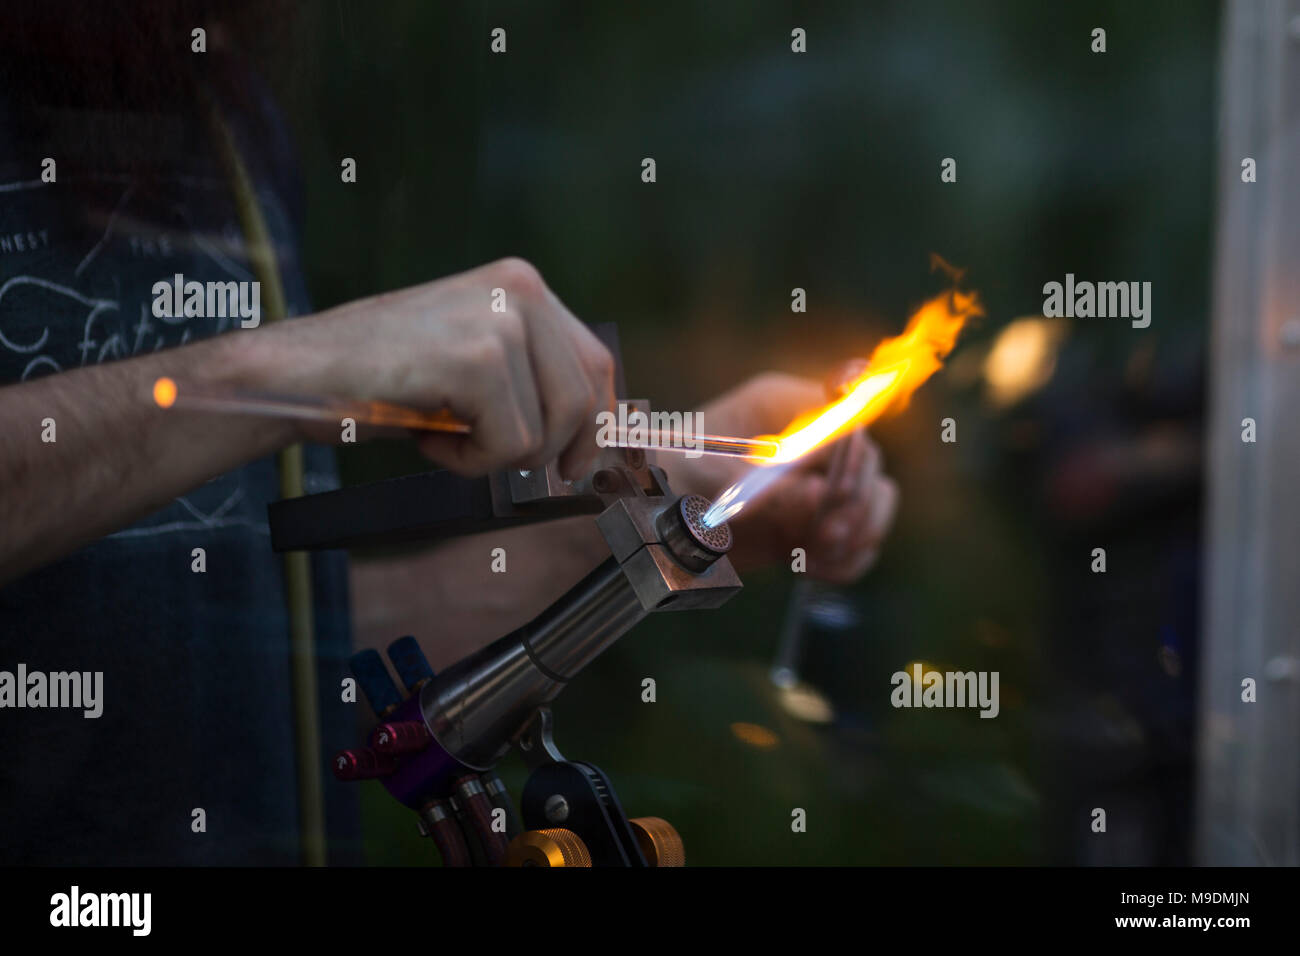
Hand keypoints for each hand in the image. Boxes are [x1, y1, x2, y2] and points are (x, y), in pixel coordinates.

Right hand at [265, 258, 614, 477]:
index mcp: (523, 284)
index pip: (596, 363)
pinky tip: (427, 436)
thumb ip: (530, 373)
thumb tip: (591, 428)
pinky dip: (468, 460)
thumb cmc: (383, 376)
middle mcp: (520, 290)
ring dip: (496, 456)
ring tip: (444, 434)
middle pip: (583, 402)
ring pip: (547, 431)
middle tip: (492, 457)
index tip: (573, 461)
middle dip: (546, 450)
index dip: (594, 424)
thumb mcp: (474, 358)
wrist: (300, 375)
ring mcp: (501, 321)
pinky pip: (509, 445)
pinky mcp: (478, 360)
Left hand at [668, 372, 897, 583]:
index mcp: (781, 406)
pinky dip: (847, 560)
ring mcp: (818, 482)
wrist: (651, 522)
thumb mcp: (707, 479)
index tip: (833, 492)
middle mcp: (808, 439)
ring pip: (877, 499)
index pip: (843, 413)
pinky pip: (862, 540)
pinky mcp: (817, 523)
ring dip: (857, 533)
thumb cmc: (670, 480)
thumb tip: (819, 498)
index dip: (848, 452)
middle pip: (867, 461)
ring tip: (815, 555)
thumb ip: (764, 487)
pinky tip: (812, 570)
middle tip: (822, 536)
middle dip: (852, 502)